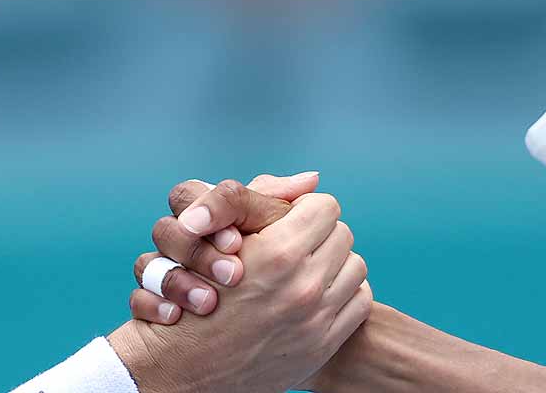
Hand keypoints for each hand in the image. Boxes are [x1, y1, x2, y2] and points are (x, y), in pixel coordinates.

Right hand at [107, 190, 372, 392]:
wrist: (185, 366)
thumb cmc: (194, 290)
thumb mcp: (216, 235)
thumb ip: (262, 197)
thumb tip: (312, 179)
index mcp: (278, 253)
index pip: (325, 205)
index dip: (304, 209)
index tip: (288, 221)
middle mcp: (304, 287)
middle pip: (343, 234)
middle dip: (319, 236)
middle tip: (295, 246)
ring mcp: (317, 320)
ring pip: (356, 266)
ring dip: (333, 264)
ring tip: (305, 271)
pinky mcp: (324, 345)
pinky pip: (360, 302)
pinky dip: (342, 295)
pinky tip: (315, 297)